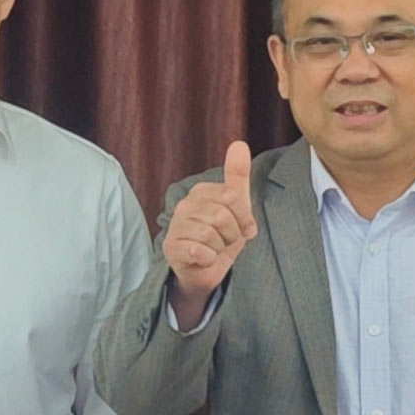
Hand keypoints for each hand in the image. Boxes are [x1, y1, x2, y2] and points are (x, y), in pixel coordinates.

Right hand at [163, 142, 258, 327]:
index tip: (243, 228)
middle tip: (226, 241)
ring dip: (220, 248)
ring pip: (210, 234)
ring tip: (215, 249)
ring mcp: (175, 226)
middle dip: (231, 234)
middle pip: (222, 216)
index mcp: (201, 191)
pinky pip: (199, 251)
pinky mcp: (171, 248)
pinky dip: (209, 258)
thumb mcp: (237, 206)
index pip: (232, 197)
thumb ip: (237, 176)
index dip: (244, 218)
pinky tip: (205, 258)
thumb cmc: (222, 236)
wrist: (207, 271)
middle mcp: (184, 205)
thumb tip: (239, 143)